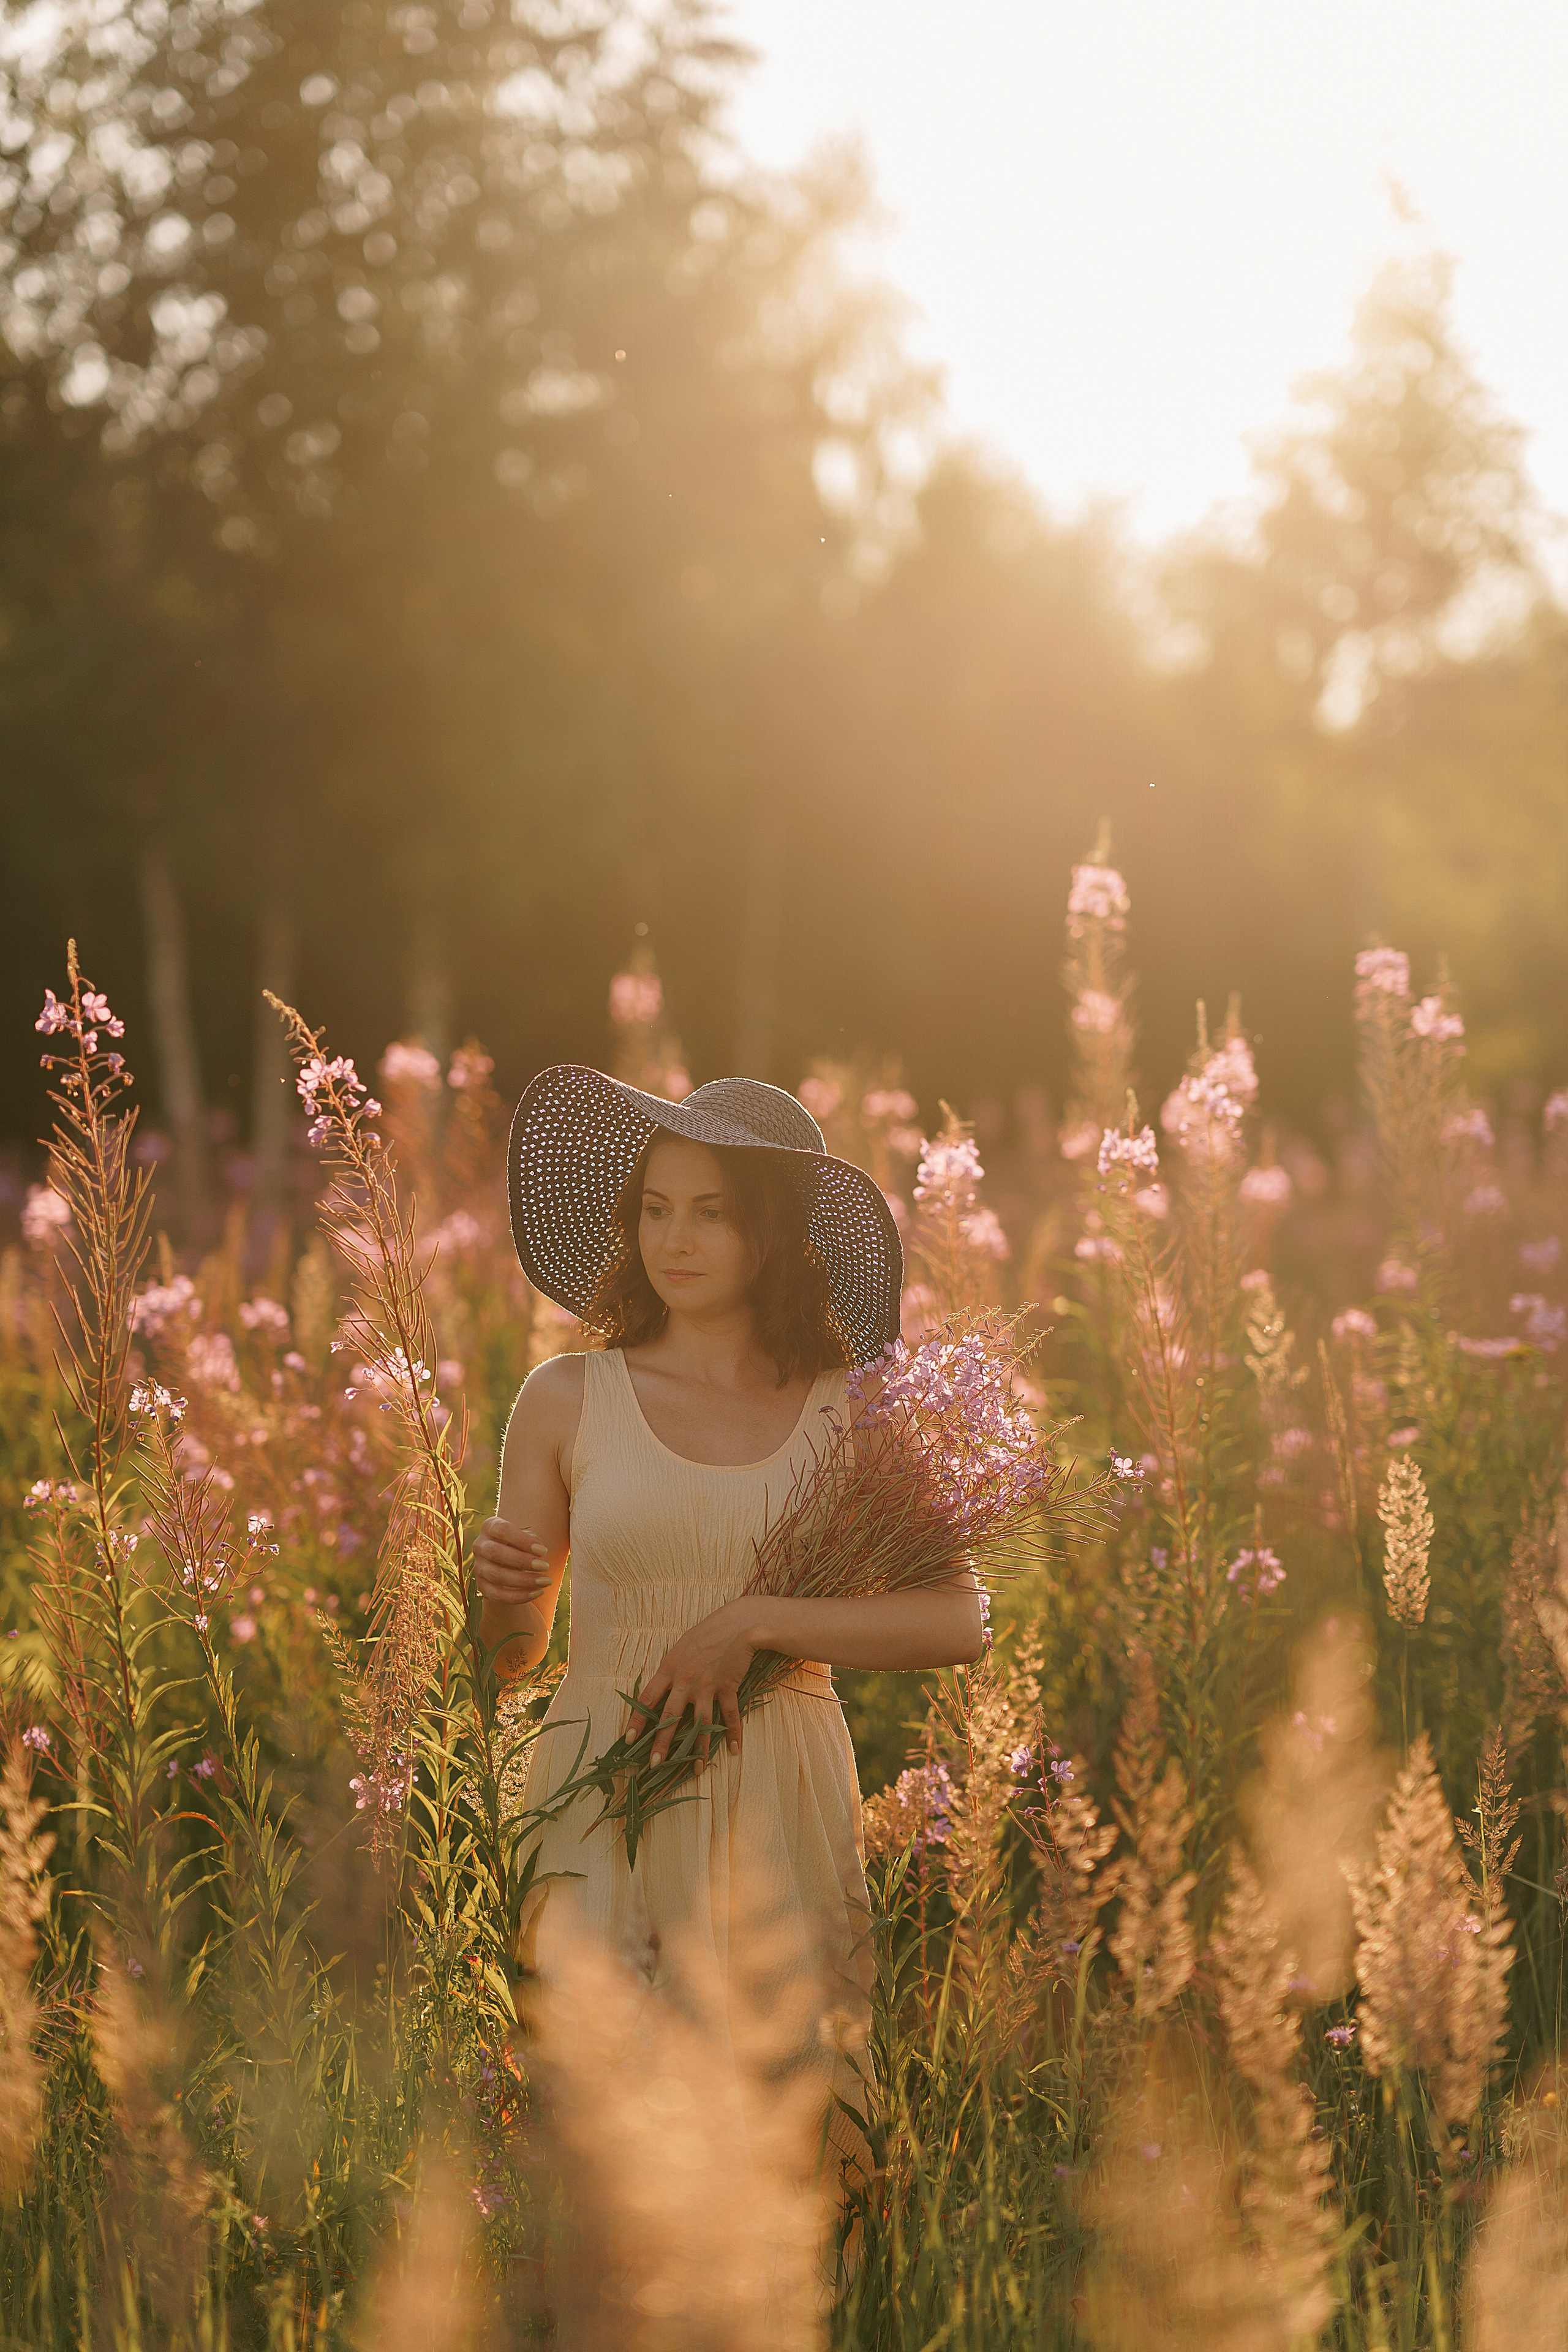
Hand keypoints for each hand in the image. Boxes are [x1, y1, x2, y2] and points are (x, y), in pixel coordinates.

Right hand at [472, 1518, 551, 1609]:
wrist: (509, 1563)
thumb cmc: (521, 1545)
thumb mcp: (526, 1538)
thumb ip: (532, 1540)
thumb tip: (539, 1551)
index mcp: (490, 1526)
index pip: (503, 1530)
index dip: (523, 1541)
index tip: (543, 1551)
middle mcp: (480, 1545)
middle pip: (496, 1552)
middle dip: (522, 1561)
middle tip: (546, 1566)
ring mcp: (478, 1566)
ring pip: (497, 1575)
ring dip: (524, 1580)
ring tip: (546, 1581)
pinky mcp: (482, 1585)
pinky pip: (496, 1594)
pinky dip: (518, 1596)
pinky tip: (537, 1592)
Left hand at [630, 1601, 758, 1769]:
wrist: (736, 1623)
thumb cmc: (706, 1633)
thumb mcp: (681, 1647)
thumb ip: (671, 1669)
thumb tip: (661, 1689)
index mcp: (669, 1669)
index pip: (648, 1698)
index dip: (637, 1720)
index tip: (628, 1739)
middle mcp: (685, 1680)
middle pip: (671, 1716)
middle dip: (662, 1742)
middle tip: (655, 1764)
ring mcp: (707, 1685)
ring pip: (700, 1723)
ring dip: (699, 1748)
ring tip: (697, 1770)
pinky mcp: (727, 1686)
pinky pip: (729, 1714)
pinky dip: (733, 1733)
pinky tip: (734, 1750)